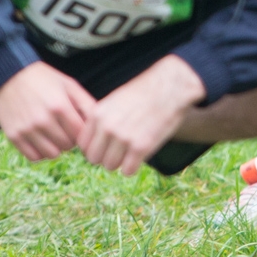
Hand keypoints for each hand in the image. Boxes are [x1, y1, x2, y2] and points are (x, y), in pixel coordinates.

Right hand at [0, 61, 95, 160]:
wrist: (8, 76)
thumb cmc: (43, 79)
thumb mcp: (69, 85)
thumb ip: (86, 103)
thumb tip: (100, 122)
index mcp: (60, 107)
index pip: (80, 134)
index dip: (84, 133)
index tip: (80, 127)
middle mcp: (43, 121)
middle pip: (68, 145)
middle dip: (71, 139)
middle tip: (67, 130)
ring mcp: (27, 130)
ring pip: (52, 154)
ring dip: (57, 147)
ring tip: (55, 135)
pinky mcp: (13, 136)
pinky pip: (34, 157)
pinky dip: (41, 152)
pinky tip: (43, 141)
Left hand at [78, 55, 204, 176]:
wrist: (172, 86)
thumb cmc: (145, 92)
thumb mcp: (115, 100)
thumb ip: (101, 120)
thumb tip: (93, 143)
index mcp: (98, 114)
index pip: (83, 145)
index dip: (96, 147)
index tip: (107, 145)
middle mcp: (107, 127)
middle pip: (94, 158)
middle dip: (106, 156)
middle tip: (121, 150)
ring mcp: (123, 138)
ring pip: (110, 166)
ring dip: (121, 162)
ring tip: (132, 151)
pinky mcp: (141, 147)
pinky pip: (128, 170)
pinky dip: (133, 167)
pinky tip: (141, 156)